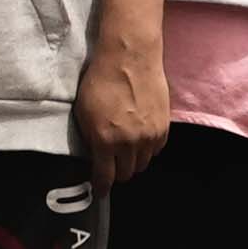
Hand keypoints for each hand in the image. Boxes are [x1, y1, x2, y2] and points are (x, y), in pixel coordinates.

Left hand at [76, 31, 165, 191]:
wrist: (129, 58)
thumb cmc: (100, 81)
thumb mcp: (84, 112)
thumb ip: (90, 139)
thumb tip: (94, 157)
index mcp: (106, 141)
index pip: (106, 177)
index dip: (102, 187)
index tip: (100, 191)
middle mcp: (130, 143)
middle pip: (127, 174)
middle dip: (118, 173)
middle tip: (112, 165)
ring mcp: (149, 136)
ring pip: (143, 164)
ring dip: (133, 161)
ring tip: (126, 150)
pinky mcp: (164, 127)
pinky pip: (156, 150)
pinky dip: (148, 149)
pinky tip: (139, 137)